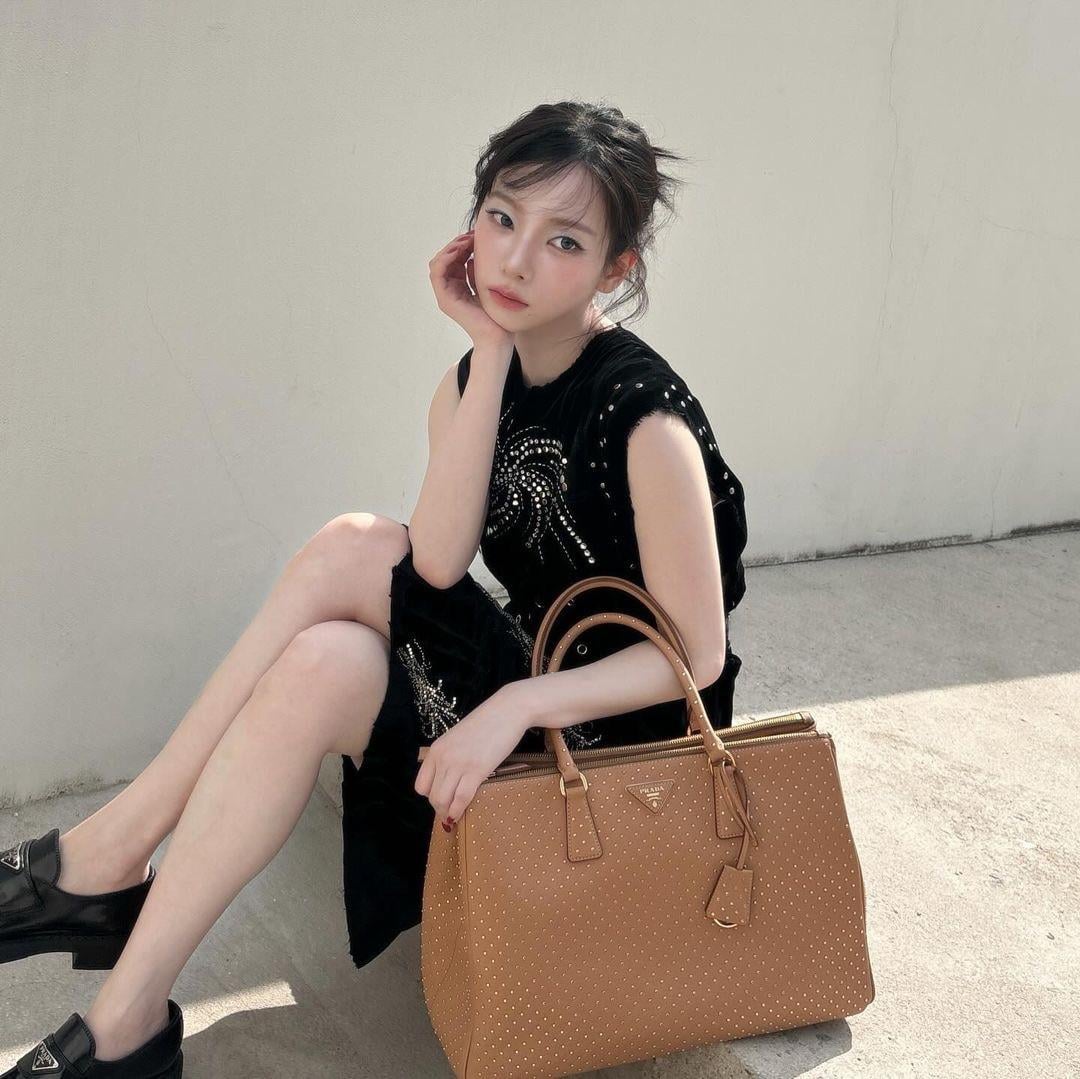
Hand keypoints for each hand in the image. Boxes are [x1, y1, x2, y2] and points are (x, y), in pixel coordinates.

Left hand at [414, 682, 530, 825]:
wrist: (507, 710)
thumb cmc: (486, 724)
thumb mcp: (458, 738)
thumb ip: (450, 756)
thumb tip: (449, 779)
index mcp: (436, 750)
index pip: (421, 785)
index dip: (430, 796)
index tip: (441, 799)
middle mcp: (443, 757)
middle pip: (432, 796)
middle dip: (440, 808)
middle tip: (450, 812)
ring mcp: (458, 764)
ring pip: (443, 800)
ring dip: (448, 813)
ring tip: (454, 816)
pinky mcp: (476, 770)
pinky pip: (461, 798)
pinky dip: (458, 811)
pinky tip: (461, 815)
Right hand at [428, 230, 513, 351]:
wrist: (498, 335)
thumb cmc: (496, 314)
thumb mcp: (486, 285)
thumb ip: (477, 271)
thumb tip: (473, 256)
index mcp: (459, 286)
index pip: (453, 260)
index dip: (462, 245)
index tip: (475, 236)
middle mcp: (450, 290)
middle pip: (444, 259)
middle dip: (456, 244)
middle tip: (471, 235)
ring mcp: (445, 295)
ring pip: (437, 263)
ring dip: (450, 248)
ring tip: (466, 241)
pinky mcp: (445, 300)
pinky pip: (437, 273)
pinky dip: (445, 258)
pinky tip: (460, 251)